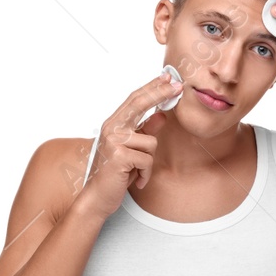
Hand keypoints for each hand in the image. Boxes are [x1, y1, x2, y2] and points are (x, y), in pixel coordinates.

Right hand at [76, 74, 180, 220]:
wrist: (97, 197)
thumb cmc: (114, 174)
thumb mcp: (132, 150)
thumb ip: (145, 131)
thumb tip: (161, 115)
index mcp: (113, 124)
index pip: (134, 100)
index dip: (152, 87)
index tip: (168, 78)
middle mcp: (111, 128)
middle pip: (139, 103)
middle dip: (160, 93)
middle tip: (178, 86)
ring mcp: (113, 141)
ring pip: (151, 142)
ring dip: (148, 162)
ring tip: (136, 171)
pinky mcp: (119, 156)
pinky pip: (147, 160)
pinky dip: (145, 174)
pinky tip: (135, 180)